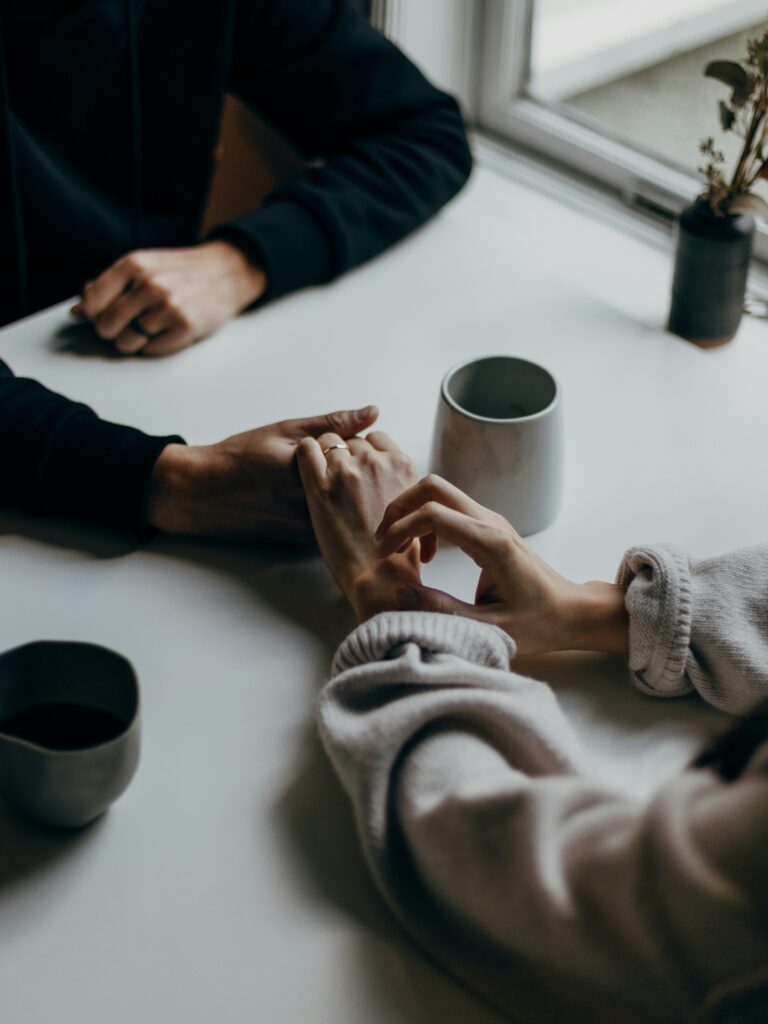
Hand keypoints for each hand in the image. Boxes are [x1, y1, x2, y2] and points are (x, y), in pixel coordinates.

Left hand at [71, 241, 266, 355]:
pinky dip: (154, 346)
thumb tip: (77, 311)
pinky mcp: (184, 328)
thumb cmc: (180, 271)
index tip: (100, 315)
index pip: (91, 302)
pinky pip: (150, 351)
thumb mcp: (144, 265)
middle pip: (105, 327)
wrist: (226, 273)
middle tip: (130, 323)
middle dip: (113, 330)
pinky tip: (166, 331)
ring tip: (151, 327)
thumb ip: (109, 285)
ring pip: (126, 343)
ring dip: (134, 341)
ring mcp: (167, 307)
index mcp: (134, 265)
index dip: (92, 314)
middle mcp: (149, 285)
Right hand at [145, 405, 378, 541]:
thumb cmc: (240, 458)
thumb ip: (332, 424)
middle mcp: (310, 507)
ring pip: (347, 508)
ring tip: (315, 481)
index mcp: (309, 474)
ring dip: (347, 494)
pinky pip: (333, 523)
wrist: (203, 494)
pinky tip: (310, 498)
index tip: (341, 442)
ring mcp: (307, 528)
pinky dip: (333, 510)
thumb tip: (372, 412)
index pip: (360, 459)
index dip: (356, 448)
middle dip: (356, 473)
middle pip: (358, 488)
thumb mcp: (285, 431)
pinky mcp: (302, 542)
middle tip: (333, 460)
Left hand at [296, 431, 421, 621]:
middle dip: (345, 455)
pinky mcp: (320, 485)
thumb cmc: (398, 553)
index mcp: (401, 466)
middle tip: (339, 480)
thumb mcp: (414, 509)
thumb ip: (401, 486)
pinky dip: (305, 454)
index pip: (377, 439)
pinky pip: (306, 449)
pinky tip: (306, 469)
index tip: (359, 467)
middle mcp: (376, 462)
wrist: (379, 577)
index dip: (365, 452)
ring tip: (322, 479)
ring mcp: (347, 471)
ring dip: (324, 455)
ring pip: (328, 441)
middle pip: (353, 441)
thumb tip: (390, 480)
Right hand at [374, 475, 628, 654]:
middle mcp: (491, 522)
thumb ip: (442, 610)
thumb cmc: (538, 623)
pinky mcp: (490, 526)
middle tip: (384, 542)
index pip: (433, 514)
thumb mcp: (487, 627)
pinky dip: (427, 521)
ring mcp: (491, 520)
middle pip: (433, 486)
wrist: (571, 612)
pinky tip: (427, 555)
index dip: (400, 529)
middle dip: (400, 508)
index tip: (384, 555)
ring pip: (440, 492)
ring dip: (412, 513)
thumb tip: (400, 594)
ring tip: (401, 550)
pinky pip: (450, 508)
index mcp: (490, 543)